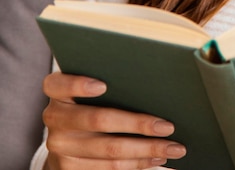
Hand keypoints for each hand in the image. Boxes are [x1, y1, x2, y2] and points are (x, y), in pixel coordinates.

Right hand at [42, 72, 186, 169]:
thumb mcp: (91, 87)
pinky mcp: (69, 169)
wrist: (66, 138)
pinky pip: (109, 168)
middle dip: (138, 124)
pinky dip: (137, 163)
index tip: (103, 85)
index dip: (78, 84)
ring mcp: (60, 146)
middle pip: (99, 120)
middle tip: (167, 126)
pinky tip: (156, 158)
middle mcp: (55, 118)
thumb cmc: (91, 100)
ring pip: (109, 150)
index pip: (59, 84)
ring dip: (146, 150)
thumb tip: (155, 82)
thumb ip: (112, 81)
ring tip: (173, 147)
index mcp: (57, 92)